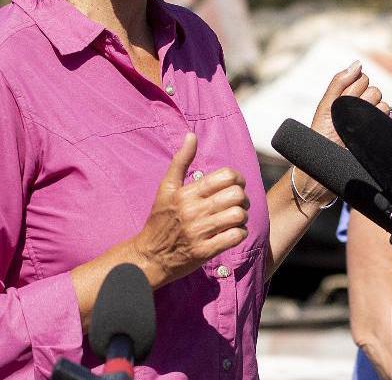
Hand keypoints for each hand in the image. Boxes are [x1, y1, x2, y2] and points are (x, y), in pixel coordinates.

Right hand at [132, 133, 249, 286]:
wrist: (149, 255)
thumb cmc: (160, 219)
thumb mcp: (166, 188)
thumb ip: (180, 161)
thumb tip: (191, 135)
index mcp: (187, 193)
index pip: (226, 177)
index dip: (237, 178)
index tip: (234, 186)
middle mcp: (194, 211)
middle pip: (236, 195)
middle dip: (242, 198)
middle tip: (237, 203)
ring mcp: (200, 232)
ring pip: (239, 215)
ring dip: (242, 217)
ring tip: (235, 218)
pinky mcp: (205, 251)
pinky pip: (235, 237)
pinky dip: (240, 234)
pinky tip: (232, 233)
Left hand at [310, 60, 389, 145]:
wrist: (327, 155)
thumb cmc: (323, 131)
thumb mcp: (327, 104)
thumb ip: (340, 82)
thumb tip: (358, 63)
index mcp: (350, 94)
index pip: (362, 77)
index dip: (352, 87)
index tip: (340, 102)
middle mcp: (364, 103)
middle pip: (372, 87)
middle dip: (358, 99)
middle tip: (345, 114)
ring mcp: (373, 115)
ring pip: (380, 98)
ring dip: (365, 109)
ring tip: (352, 124)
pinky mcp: (380, 126)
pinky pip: (386, 110)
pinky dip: (374, 117)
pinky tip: (362, 127)